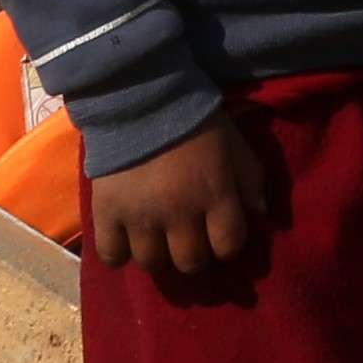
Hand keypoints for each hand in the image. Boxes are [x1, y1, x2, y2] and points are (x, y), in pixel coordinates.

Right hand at [87, 115, 268, 274]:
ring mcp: (140, 216)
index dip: (229, 245)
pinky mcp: (106, 213)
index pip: (229, 247)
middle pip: (190, 263)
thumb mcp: (237, 147)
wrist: (143, 98)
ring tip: (159, 237)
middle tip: (190, 238)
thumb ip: (251, 182)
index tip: (222, 235)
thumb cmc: (198, 123)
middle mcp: (179, 213)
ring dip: (160, 254)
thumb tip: (256, 216)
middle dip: (195, 254)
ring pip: (152, 264)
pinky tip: (128, 239)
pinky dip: (120, 253)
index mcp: (215, 195)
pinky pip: (111, 255)